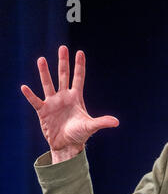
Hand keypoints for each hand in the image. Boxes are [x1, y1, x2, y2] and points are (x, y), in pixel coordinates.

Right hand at [21, 45, 118, 163]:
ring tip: (41, 59)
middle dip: (63, 62)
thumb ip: (102, 122)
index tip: (80, 52)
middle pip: (63, 76)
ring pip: (48, 84)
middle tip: (63, 48)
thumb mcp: (91, 126)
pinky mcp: (43, 111)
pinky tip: (24, 87)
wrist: (67, 145)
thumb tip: (117, 122)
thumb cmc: (80, 134)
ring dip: (44, 72)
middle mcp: (64, 97)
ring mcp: (53, 103)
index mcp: (76, 98)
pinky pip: (35, 101)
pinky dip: (30, 95)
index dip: (79, 66)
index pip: (78, 78)